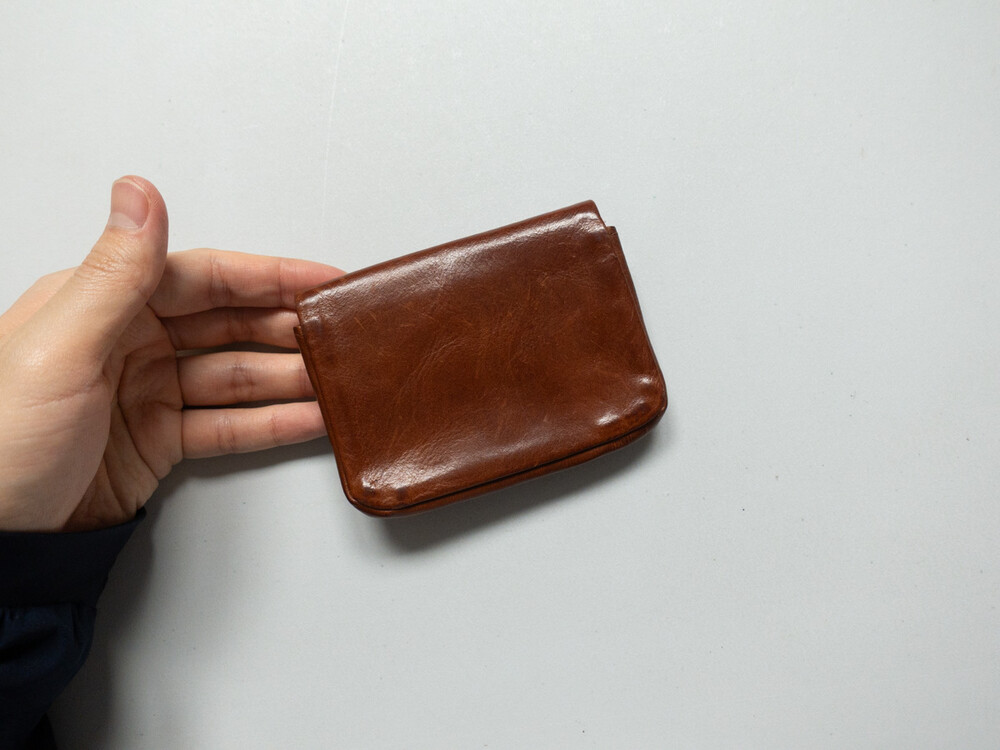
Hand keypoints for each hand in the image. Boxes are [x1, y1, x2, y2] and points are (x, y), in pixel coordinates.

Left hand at [0, 177, 342, 531]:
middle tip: (342, 334)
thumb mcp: (60, 350)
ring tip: (339, 379)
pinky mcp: (159, 441)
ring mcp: (146, 393)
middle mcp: (128, 341)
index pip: (203, 277)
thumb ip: (115, 275)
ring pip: (236, 375)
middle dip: (288, 328)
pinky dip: (271, 423)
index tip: (323, 279)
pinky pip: (228, 425)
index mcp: (101, 304)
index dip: (269, 276)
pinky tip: (309, 418)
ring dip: (289, 378)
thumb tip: (141, 191)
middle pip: (228, 324)